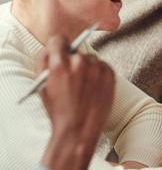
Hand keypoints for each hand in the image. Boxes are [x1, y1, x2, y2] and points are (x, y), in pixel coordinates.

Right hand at [37, 36, 115, 169]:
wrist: (79, 129)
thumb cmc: (58, 110)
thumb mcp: (43, 86)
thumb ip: (44, 64)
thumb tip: (51, 49)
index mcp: (59, 64)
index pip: (59, 40)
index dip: (58, 47)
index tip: (60, 51)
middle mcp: (79, 61)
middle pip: (76, 51)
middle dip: (73, 61)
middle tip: (72, 77)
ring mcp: (97, 67)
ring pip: (91, 59)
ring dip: (87, 68)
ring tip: (84, 87)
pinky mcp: (110, 73)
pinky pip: (103, 66)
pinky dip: (99, 74)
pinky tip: (93, 88)